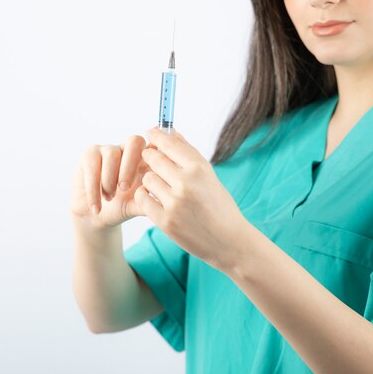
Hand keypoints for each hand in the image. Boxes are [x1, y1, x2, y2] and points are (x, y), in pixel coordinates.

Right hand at [70, 131, 157, 231]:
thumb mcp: (138, 206)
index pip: (155, 146)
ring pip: (112, 154)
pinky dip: (94, 188)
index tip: (152, 171)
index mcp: (146, 160)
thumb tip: (163, 198)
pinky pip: (93, 164)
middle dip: (130, 165)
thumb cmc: (120, 207)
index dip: (156, 153)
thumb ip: (151, 200)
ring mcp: (108, 150)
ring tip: (109, 198)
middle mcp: (129, 150)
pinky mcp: (89, 154)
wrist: (95, 217)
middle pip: (135, 141)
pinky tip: (96, 205)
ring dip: (110, 180)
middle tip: (124, 188)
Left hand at [135, 127, 249, 271]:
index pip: (169, 143)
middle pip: (154, 159)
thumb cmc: (220, 206)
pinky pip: (143, 199)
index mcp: (199, 169)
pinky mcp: (164, 221)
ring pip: (147, 179)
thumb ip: (189, 154)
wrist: (228, 241)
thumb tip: (171, 132)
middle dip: (150, 157)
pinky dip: (146, 197)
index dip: (157, 136)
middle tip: (151, 159)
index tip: (150, 132)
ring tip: (161, 187)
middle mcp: (186, 183)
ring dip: (150, 180)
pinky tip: (156, 199)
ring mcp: (174, 203)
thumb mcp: (209, 176)